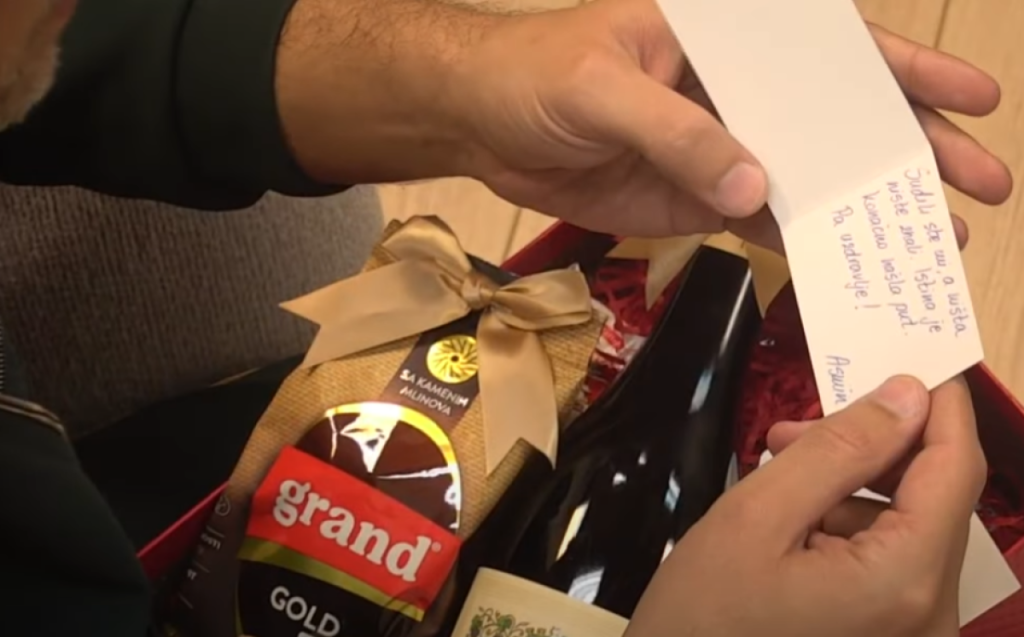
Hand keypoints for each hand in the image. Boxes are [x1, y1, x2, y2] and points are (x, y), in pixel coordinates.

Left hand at [453, 0, 1010, 246]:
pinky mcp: (692, 197)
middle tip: (980, 184)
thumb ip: (678, 133)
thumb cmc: (533, 72)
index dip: (903, 72)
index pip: (829, 50)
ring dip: (865, 205)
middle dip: (909, 149)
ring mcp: (718, 148)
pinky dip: (800, 239)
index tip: (971, 99)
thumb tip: (755, 186)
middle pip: (838, 118)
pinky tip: (844, 258)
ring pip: (808, 175)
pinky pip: (757, 220)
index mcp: (725, 37)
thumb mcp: (604, 86)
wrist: (479, 122)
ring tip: (928, 235)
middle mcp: (735, 91)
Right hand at [625, 376, 985, 636]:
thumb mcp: (757, 516)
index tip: (907, 358)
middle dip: (869, 448)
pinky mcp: (888, 636)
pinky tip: (791, 519)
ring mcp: (912, 631)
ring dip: (849, 487)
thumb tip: (906, 394)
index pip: (956, 469)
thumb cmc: (703, 616)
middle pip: (930, 498)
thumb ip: (837, 450)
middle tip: (791, 429)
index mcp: (904, 581)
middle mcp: (929, 614)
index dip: (940, 406)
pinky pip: (889, 561)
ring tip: (777, 471)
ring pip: (906, 526)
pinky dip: (847, 526)